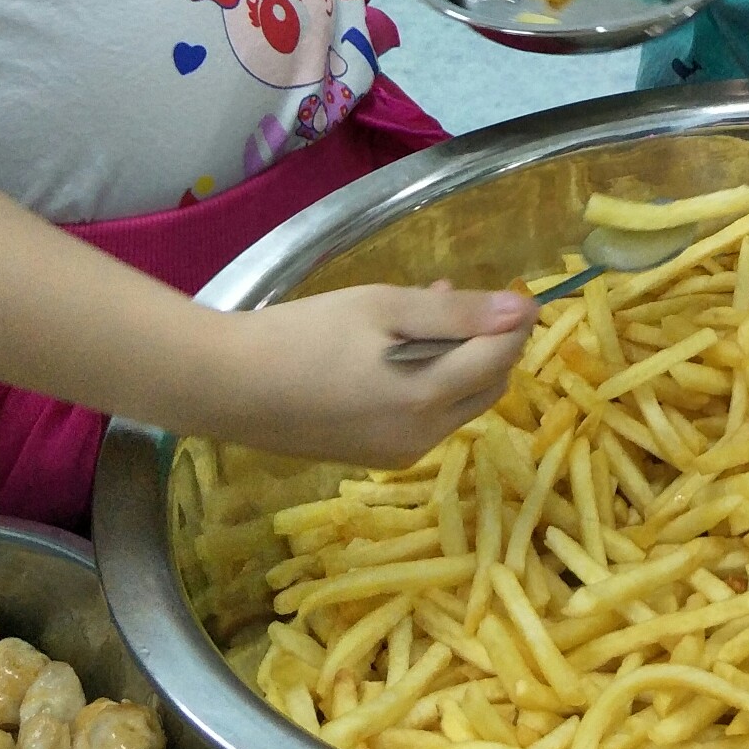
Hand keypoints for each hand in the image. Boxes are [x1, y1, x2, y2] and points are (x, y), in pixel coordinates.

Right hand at [200, 283, 537, 464]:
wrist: (228, 386)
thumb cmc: (306, 335)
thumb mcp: (384, 308)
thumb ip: (456, 313)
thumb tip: (519, 311)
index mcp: (428, 400)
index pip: (499, 358)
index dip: (516, 322)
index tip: (520, 291)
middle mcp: (422, 438)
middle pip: (486, 387)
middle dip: (492, 343)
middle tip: (469, 298)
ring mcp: (396, 454)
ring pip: (458, 403)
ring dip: (460, 360)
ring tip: (431, 309)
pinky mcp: (372, 456)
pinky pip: (425, 416)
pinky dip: (430, 382)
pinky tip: (402, 347)